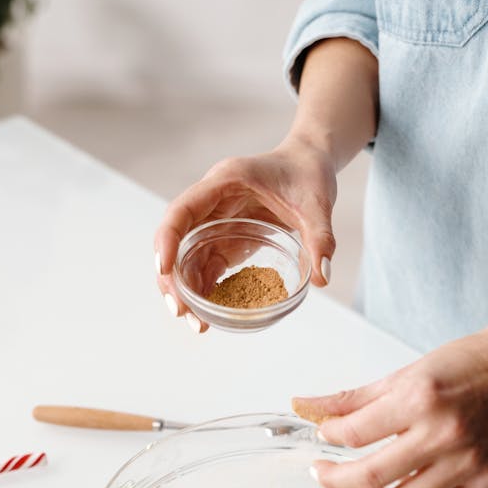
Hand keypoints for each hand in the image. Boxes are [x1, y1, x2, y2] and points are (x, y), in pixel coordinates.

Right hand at [154, 135, 336, 331]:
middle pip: (177, 240)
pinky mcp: (225, 238)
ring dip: (187, 290)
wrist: (309, 164)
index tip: (164, 269)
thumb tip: (322, 278)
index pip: (182, 210)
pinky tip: (210, 313)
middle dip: (173, 277)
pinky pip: (207, 265)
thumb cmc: (308, 174)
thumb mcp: (317, 205)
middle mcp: (211, 202)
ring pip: (188, 258)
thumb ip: (320, 239)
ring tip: (198, 323)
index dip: (168, 239)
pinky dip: (205, 289)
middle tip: (181, 311)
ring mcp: (216, 221)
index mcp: (224, 182)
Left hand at [297, 324, 487, 487]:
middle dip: (334, 480)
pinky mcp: (484, 481)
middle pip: (371, 477)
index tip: (322, 436)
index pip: (355, 433)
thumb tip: (307, 408)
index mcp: (420, 399)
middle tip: (322, 474)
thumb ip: (352, 399)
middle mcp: (444, 434)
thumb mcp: (403, 374)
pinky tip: (399, 487)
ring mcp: (467, 462)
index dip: (329, 438)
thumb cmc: (463, 367)